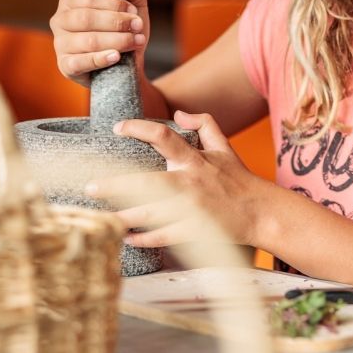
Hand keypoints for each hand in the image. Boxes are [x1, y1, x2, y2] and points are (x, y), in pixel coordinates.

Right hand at [50, 0, 149, 85]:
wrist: (127, 64)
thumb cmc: (125, 29)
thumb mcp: (134, 3)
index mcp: (70, 1)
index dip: (114, 4)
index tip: (135, 12)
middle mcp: (60, 20)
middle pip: (86, 18)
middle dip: (117, 22)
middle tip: (138, 27)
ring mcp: (60, 44)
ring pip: (88, 41)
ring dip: (117, 41)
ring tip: (136, 42)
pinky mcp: (66, 66)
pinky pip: (80, 62)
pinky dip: (100, 59)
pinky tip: (116, 56)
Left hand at [86, 109, 264, 248]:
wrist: (261, 213)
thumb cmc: (239, 179)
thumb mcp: (225, 147)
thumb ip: (203, 124)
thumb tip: (179, 113)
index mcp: (195, 160)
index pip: (163, 137)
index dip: (139, 129)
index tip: (117, 128)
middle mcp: (191, 183)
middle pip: (147, 182)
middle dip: (116, 185)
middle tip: (90, 187)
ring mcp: (193, 209)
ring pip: (152, 214)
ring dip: (124, 217)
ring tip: (102, 217)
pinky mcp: (197, 231)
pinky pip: (165, 236)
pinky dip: (145, 239)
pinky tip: (127, 238)